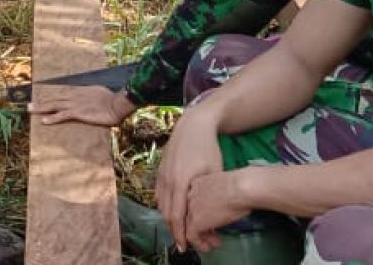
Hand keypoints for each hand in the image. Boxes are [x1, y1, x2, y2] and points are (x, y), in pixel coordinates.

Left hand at [29, 85, 136, 126]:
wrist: (117, 103)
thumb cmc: (112, 99)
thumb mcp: (98, 92)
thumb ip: (91, 94)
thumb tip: (90, 95)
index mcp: (79, 91)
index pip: (60, 93)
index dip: (49, 96)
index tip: (40, 97)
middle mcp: (74, 96)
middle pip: (54, 98)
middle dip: (41, 101)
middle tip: (29, 104)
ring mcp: (75, 104)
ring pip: (54, 106)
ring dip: (41, 108)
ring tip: (30, 110)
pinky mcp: (78, 113)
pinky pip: (62, 116)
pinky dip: (52, 118)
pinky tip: (43, 121)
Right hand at [156, 107, 223, 251]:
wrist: (193, 125)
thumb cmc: (208, 148)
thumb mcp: (214, 172)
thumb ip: (208, 194)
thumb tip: (210, 216)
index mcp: (180, 182)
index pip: (177, 216)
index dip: (180, 233)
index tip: (184, 247)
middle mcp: (167, 180)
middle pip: (166, 212)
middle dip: (173, 230)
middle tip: (182, 243)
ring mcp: (161, 174)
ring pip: (160, 203)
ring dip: (168, 219)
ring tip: (177, 230)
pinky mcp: (160, 169)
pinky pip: (158, 193)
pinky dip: (163, 206)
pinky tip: (171, 211)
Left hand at [184, 170, 255, 251]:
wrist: (239, 188)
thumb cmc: (239, 185)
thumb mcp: (222, 187)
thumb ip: (216, 194)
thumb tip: (222, 203)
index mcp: (194, 183)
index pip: (191, 201)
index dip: (201, 213)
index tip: (212, 219)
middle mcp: (187, 195)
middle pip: (188, 214)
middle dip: (200, 226)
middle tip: (212, 234)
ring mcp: (189, 208)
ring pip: (188, 226)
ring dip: (201, 237)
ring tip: (213, 243)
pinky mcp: (195, 221)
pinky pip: (191, 237)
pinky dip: (200, 244)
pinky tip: (209, 247)